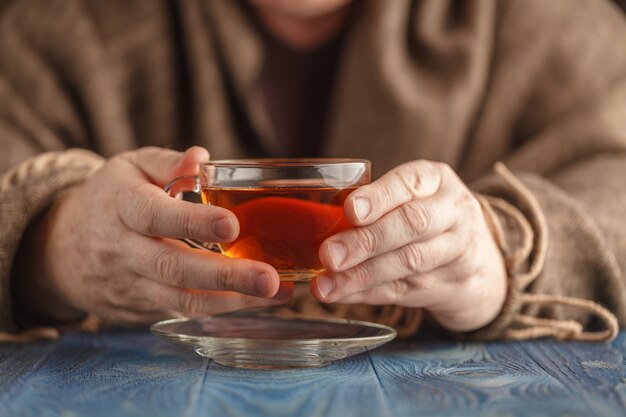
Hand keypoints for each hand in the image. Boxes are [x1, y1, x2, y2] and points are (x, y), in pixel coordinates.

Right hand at [14, 147, 290, 324]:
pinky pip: (181, 312)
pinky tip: (254, 301)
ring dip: (231, 301)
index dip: (192, 222)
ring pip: (180, 300)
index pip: (154, 215)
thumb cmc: (109, 200)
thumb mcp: (129, 168)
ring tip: (275, 294)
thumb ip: (166, 162)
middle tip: (269, 279)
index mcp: (120, 206)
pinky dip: (219, 309)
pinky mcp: (139, 308)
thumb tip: (201, 158)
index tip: (232, 224)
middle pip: (173, 268)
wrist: (61, 248)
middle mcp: (123, 250)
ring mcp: (130, 284)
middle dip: (225, 277)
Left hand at [311, 160, 506, 331]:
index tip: (350, 210)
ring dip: (362, 276)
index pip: (409, 183)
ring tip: (326, 285)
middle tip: (329, 255)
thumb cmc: (428, 219)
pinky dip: (368, 294)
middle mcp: (454, 211)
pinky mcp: (453, 286)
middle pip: (412, 224)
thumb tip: (320, 220)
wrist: (483, 262)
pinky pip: (405, 291)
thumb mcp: (414, 196)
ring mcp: (459, 251)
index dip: (380, 197)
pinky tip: (341, 295)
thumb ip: (377, 202)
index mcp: (437, 180)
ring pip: (408, 262)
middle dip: (366, 241)